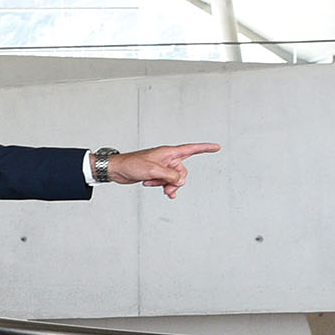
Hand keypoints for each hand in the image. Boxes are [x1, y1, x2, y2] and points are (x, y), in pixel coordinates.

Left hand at [105, 142, 220, 199]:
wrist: (118, 170)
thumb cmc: (132, 164)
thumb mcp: (153, 170)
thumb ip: (170, 175)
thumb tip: (180, 181)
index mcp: (169, 152)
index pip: (192, 149)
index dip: (205, 148)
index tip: (217, 147)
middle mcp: (168, 158)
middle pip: (183, 172)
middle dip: (176, 181)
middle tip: (165, 186)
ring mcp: (163, 167)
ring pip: (175, 180)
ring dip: (167, 185)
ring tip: (155, 186)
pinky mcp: (157, 174)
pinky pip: (166, 183)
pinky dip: (162, 186)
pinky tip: (154, 187)